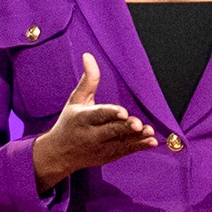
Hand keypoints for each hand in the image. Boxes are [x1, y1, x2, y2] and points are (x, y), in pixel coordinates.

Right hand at [33, 54, 156, 191]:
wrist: (59, 154)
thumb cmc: (70, 122)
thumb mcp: (76, 100)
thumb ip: (88, 81)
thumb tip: (88, 56)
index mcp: (83, 118)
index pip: (98, 115)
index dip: (110, 113)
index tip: (122, 112)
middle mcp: (92, 134)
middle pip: (111, 130)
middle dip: (125, 128)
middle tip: (138, 124)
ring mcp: (101, 147)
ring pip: (121, 143)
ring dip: (136, 138)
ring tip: (149, 132)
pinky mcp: (110, 155)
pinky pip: (126, 151)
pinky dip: (139, 147)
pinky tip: (152, 142)